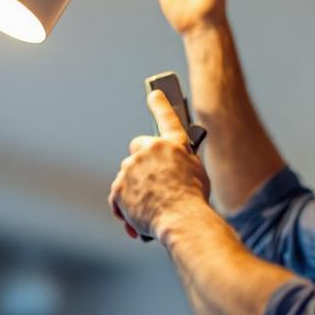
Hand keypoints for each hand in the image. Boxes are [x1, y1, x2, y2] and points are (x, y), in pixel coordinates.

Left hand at [108, 90, 211, 239]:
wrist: (182, 221)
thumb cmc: (193, 201)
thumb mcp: (197, 174)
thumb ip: (181, 162)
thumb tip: (172, 164)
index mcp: (174, 145)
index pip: (167, 117)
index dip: (161, 104)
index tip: (155, 94)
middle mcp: (150, 150)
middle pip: (138, 148)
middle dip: (141, 162)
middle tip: (151, 181)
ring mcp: (131, 168)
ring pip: (127, 174)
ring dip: (134, 188)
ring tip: (149, 207)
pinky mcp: (119, 187)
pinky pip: (118, 195)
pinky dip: (124, 206)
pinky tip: (135, 218)